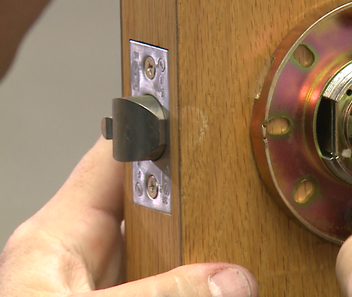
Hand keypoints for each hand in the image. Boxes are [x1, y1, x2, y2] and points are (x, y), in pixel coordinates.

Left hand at [0, 138, 257, 296]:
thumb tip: (230, 280)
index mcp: (58, 237)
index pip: (117, 157)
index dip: (160, 128)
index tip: (209, 113)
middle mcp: (90, 261)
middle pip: (161, 208)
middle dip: (204, 202)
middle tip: (250, 192)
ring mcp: (119, 292)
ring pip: (178, 256)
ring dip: (213, 256)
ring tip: (252, 242)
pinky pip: (183, 289)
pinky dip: (208, 289)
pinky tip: (237, 285)